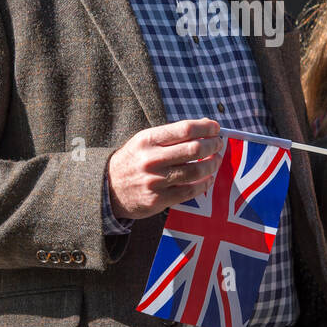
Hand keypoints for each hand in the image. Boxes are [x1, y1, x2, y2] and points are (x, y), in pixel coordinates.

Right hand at [106, 118, 223, 219]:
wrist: (108, 189)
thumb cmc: (133, 161)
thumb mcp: (144, 141)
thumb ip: (171, 135)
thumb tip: (203, 126)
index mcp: (147, 140)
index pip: (184, 129)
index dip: (205, 127)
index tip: (215, 128)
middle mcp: (151, 159)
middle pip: (194, 149)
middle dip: (212, 145)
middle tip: (218, 144)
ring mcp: (155, 181)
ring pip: (195, 171)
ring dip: (212, 164)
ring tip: (216, 160)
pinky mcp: (158, 200)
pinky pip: (189, 191)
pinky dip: (204, 184)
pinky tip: (208, 178)